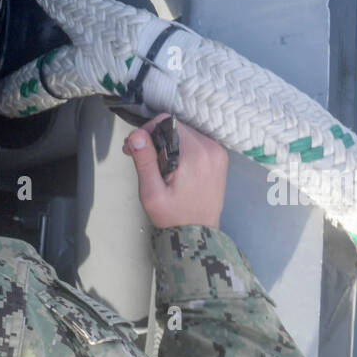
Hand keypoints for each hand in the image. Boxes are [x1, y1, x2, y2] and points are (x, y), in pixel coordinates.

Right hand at [123, 115, 227, 229]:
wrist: (198, 234)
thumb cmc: (174, 216)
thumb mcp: (152, 192)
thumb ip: (144, 160)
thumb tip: (137, 135)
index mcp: (195, 155)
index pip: (167, 122)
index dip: (148, 131)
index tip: (137, 147)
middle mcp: (211, 149)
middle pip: (176, 126)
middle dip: (156, 137)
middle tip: (141, 156)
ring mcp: (218, 153)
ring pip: (185, 133)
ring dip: (168, 143)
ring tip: (157, 164)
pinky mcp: (219, 158)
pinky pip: (196, 142)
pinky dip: (182, 148)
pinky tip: (172, 165)